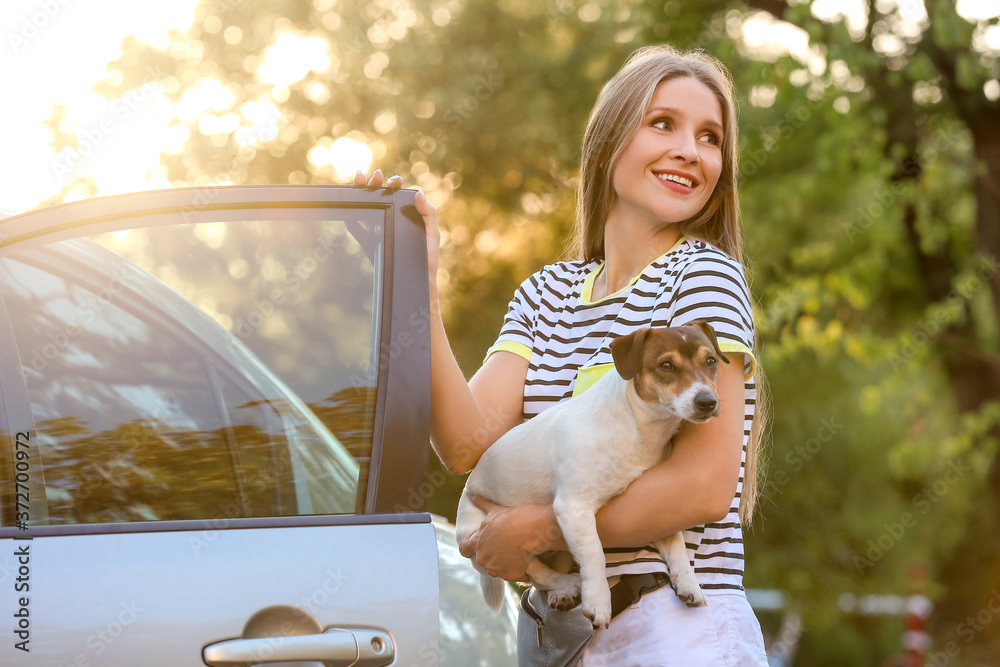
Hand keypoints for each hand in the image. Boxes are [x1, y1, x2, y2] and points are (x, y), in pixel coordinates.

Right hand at [354, 169, 439, 287]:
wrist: (418, 281)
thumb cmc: (427, 258)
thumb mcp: (432, 233)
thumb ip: (428, 214)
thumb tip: (419, 193)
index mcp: (406, 216)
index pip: (397, 195)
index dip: (393, 185)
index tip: (395, 180)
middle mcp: (391, 221)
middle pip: (380, 198)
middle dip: (376, 184)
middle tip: (377, 176)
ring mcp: (379, 231)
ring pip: (368, 208)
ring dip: (362, 193)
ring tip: (360, 180)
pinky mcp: (370, 243)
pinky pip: (358, 230)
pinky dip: (351, 220)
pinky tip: (348, 210)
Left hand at [458, 495, 563, 581]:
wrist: (532, 529)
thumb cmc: (512, 517)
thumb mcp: (494, 509)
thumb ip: (481, 503)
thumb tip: (471, 494)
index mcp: (476, 543)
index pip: (463, 549)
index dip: (469, 547)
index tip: (476, 545)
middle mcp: (483, 558)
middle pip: (482, 560)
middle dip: (490, 554)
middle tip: (503, 546)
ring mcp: (496, 569)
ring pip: (496, 569)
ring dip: (503, 563)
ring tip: (515, 552)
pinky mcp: (511, 576)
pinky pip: (513, 574)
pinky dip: (518, 569)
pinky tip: (525, 560)